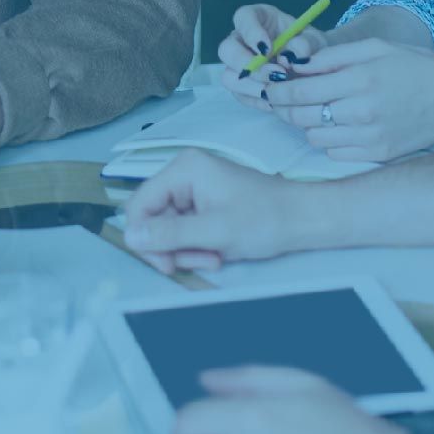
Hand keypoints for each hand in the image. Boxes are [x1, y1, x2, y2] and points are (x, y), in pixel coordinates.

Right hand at [118, 151, 320, 272]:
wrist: (303, 220)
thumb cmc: (265, 220)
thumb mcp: (214, 232)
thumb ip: (170, 234)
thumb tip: (129, 237)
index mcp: (184, 169)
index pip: (139, 204)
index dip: (145, 238)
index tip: (166, 264)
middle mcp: (184, 173)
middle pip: (153, 218)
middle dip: (173, 246)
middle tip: (201, 262)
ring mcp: (194, 188)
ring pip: (168, 228)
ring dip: (187, 250)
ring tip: (214, 258)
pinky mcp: (203, 203)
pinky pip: (184, 229)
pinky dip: (197, 247)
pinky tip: (218, 253)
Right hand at [216, 4, 331, 105]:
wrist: (314, 67)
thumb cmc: (310, 46)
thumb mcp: (315, 40)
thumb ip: (306, 43)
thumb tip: (290, 57)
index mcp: (257, 18)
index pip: (243, 18)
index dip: (251, 33)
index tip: (267, 48)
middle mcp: (241, 40)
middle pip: (227, 50)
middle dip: (250, 66)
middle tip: (278, 75)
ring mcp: (238, 64)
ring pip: (229, 77)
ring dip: (253, 87)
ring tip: (278, 91)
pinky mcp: (241, 86)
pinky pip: (240, 96)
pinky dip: (257, 101)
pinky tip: (275, 102)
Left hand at [263, 40, 433, 161]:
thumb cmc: (416, 67)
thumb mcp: (375, 48)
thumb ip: (332, 56)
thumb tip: (295, 64)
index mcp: (360, 79)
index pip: (301, 90)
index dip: (278, 90)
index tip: (270, 86)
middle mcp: (363, 111)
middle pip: (301, 116)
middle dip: (284, 107)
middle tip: (281, 99)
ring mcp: (370, 136)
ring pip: (315, 137)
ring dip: (306, 124)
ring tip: (312, 110)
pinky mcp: (377, 154)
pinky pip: (334, 152)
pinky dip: (328, 140)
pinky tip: (336, 125)